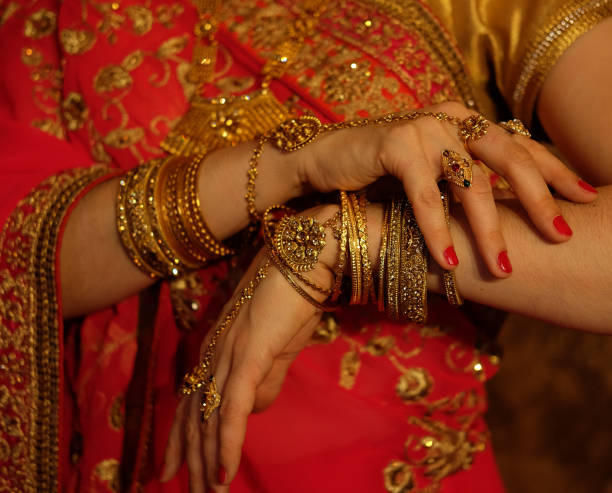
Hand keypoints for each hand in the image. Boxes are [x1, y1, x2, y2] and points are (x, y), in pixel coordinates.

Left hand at [159, 205, 338, 491]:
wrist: (308, 257)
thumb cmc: (296, 298)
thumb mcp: (280, 347)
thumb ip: (266, 378)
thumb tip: (253, 411)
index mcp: (219, 347)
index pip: (192, 399)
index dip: (181, 435)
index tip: (175, 467)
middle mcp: (214, 350)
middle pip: (192, 412)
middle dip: (188, 456)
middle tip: (184, 491)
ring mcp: (229, 351)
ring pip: (207, 416)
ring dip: (205, 461)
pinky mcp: (248, 353)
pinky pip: (231, 408)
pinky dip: (225, 444)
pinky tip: (223, 473)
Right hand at [298, 101, 598, 276]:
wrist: (326, 158)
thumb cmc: (383, 171)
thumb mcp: (433, 171)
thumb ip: (465, 180)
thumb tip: (506, 214)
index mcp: (466, 121)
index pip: (521, 145)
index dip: (555, 171)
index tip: (584, 197)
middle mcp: (451, 118)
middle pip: (508, 157)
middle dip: (537, 198)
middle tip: (559, 233)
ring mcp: (423, 128)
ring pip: (469, 181)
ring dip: (488, 228)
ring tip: (502, 266)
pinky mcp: (395, 144)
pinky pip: (424, 193)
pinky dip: (437, 228)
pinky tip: (447, 259)